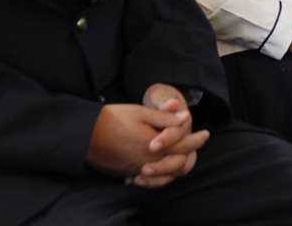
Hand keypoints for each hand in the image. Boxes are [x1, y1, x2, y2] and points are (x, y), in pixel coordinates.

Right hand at [85, 102, 207, 186]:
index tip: (206, 133)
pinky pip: (150, 178)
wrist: (85, 134)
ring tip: (183, 155)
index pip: (183, 145)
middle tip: (197, 144)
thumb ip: (165, 118)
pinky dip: (160, 173)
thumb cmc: (114, 118)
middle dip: (190, 153)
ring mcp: (138, 170)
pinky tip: (161, 165)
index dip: (197, 139)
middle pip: (177, 163)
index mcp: (155, 146)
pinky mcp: (128, 173)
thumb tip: (186, 118)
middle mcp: (149, 162)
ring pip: (165, 174)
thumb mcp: (142, 113)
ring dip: (176, 165)